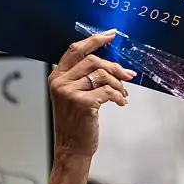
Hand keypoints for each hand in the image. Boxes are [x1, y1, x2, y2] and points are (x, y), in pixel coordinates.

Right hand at [49, 30, 135, 158]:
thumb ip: (84, 77)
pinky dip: (119, 96)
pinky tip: (121, 102)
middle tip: (127, 75)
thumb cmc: (75, 122)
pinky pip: (108, 91)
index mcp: (57, 76)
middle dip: (114, 67)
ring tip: (123, 93)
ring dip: (118, 83)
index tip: (111, 35)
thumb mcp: (73, 95)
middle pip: (93, 61)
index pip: (76, 49)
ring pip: (102, 75)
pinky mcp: (82, 103)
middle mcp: (60, 82)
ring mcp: (69, 92)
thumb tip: (112, 63)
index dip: (95, 40)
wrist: (72, 148)